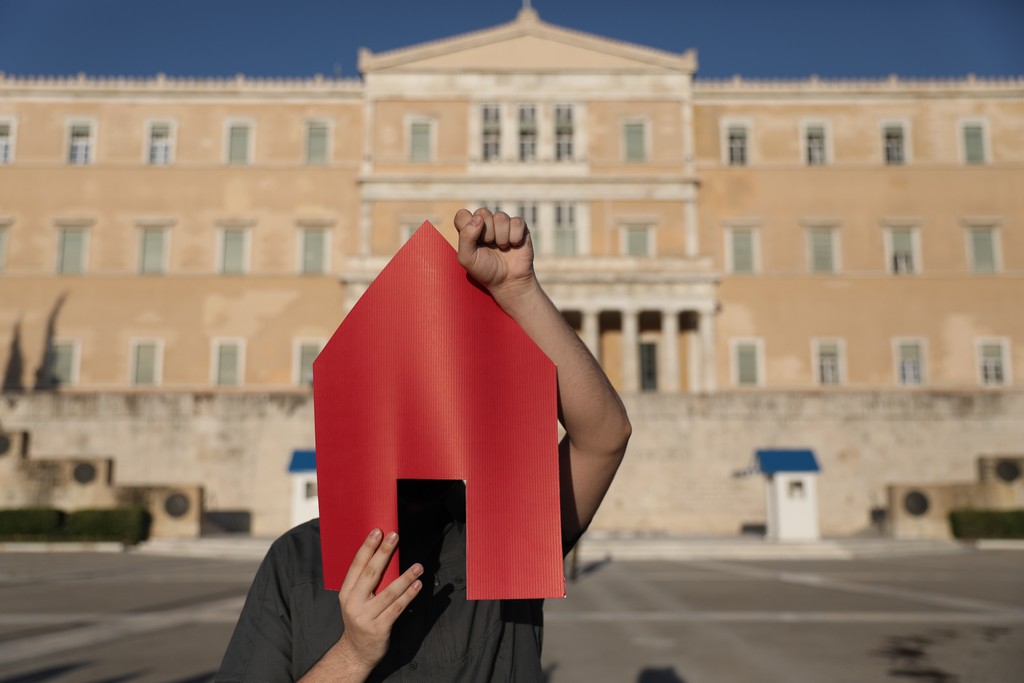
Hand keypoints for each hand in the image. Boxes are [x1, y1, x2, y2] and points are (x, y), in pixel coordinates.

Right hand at [336, 529, 422, 671]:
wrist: (355, 653)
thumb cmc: (360, 620)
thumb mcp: (355, 600)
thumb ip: (365, 582)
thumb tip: (384, 555)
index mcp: (346, 593)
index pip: (357, 566)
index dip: (367, 548)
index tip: (377, 531)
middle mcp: (353, 603)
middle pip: (371, 573)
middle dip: (384, 553)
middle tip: (395, 536)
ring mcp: (366, 617)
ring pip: (388, 592)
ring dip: (405, 577)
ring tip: (418, 566)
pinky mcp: (379, 628)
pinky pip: (397, 608)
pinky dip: (409, 595)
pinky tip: (418, 585)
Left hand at [454, 208, 535, 301]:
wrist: (507, 281)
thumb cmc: (485, 270)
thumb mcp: (467, 258)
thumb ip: (465, 237)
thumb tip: (478, 218)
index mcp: (469, 229)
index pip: (462, 214)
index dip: (467, 226)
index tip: (474, 241)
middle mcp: (485, 223)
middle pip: (482, 213)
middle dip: (486, 234)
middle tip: (489, 246)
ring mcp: (503, 223)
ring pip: (500, 217)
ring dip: (501, 237)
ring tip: (502, 247)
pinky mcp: (519, 226)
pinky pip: (517, 222)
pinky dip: (515, 238)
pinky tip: (513, 245)